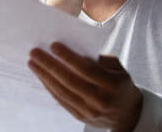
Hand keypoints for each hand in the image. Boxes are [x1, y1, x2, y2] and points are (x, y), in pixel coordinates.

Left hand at [28, 42, 142, 131]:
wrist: (128, 114)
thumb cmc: (120, 84)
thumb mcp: (119, 68)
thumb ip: (100, 59)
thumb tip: (76, 52)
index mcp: (111, 84)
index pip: (85, 69)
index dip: (68, 57)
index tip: (53, 45)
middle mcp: (99, 100)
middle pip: (69, 80)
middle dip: (49, 65)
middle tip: (35, 52)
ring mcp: (89, 111)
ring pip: (62, 91)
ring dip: (44, 76)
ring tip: (33, 63)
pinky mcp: (80, 117)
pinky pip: (61, 100)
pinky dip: (49, 87)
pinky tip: (41, 76)